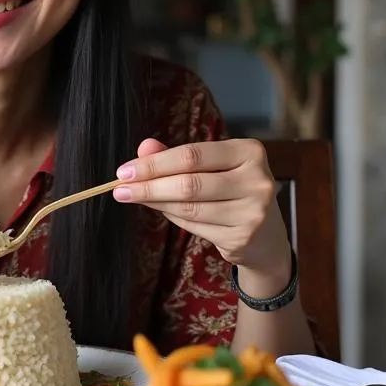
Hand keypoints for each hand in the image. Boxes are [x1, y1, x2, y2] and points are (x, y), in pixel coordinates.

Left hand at [113, 137, 289, 274]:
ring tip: (133, 198)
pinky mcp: (243, 237)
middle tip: (119, 189)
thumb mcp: (211, 166)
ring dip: (155, 203)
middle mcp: (257, 180)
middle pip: (188, 183)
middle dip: (148, 185)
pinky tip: (162, 210)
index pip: (192, 155)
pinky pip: (194, 225)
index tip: (125, 171)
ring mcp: (253, 212)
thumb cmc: (232, 190)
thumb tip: (144, 147)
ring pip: (188, 207)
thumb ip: (177, 156)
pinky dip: (172, 217)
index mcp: (249, 152)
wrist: (266, 235)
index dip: (154, 164)